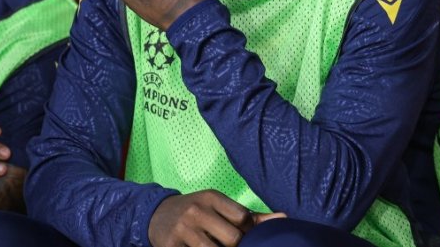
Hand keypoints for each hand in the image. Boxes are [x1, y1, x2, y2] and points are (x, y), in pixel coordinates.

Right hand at [148, 190, 285, 246]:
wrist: (155, 214)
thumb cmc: (197, 213)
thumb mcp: (219, 207)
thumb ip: (251, 217)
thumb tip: (284, 219)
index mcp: (210, 197)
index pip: (243, 218)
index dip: (245, 231)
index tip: (239, 234)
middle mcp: (196, 210)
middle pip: (232, 239)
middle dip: (234, 246)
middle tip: (227, 244)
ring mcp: (183, 229)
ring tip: (215, 246)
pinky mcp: (170, 246)